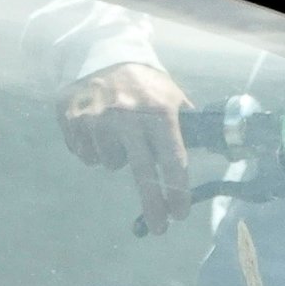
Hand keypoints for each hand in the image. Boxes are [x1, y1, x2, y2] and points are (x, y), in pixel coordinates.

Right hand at [58, 63, 193, 234]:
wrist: (104, 58)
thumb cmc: (145, 84)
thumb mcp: (171, 95)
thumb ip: (186, 122)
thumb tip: (210, 145)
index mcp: (159, 111)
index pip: (172, 158)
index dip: (177, 189)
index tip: (181, 213)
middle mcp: (129, 116)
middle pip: (143, 173)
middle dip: (153, 205)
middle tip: (160, 227)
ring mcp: (99, 119)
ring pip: (111, 164)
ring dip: (118, 156)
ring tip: (120, 131)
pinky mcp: (74, 121)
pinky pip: (87, 155)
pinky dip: (95, 149)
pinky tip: (99, 128)